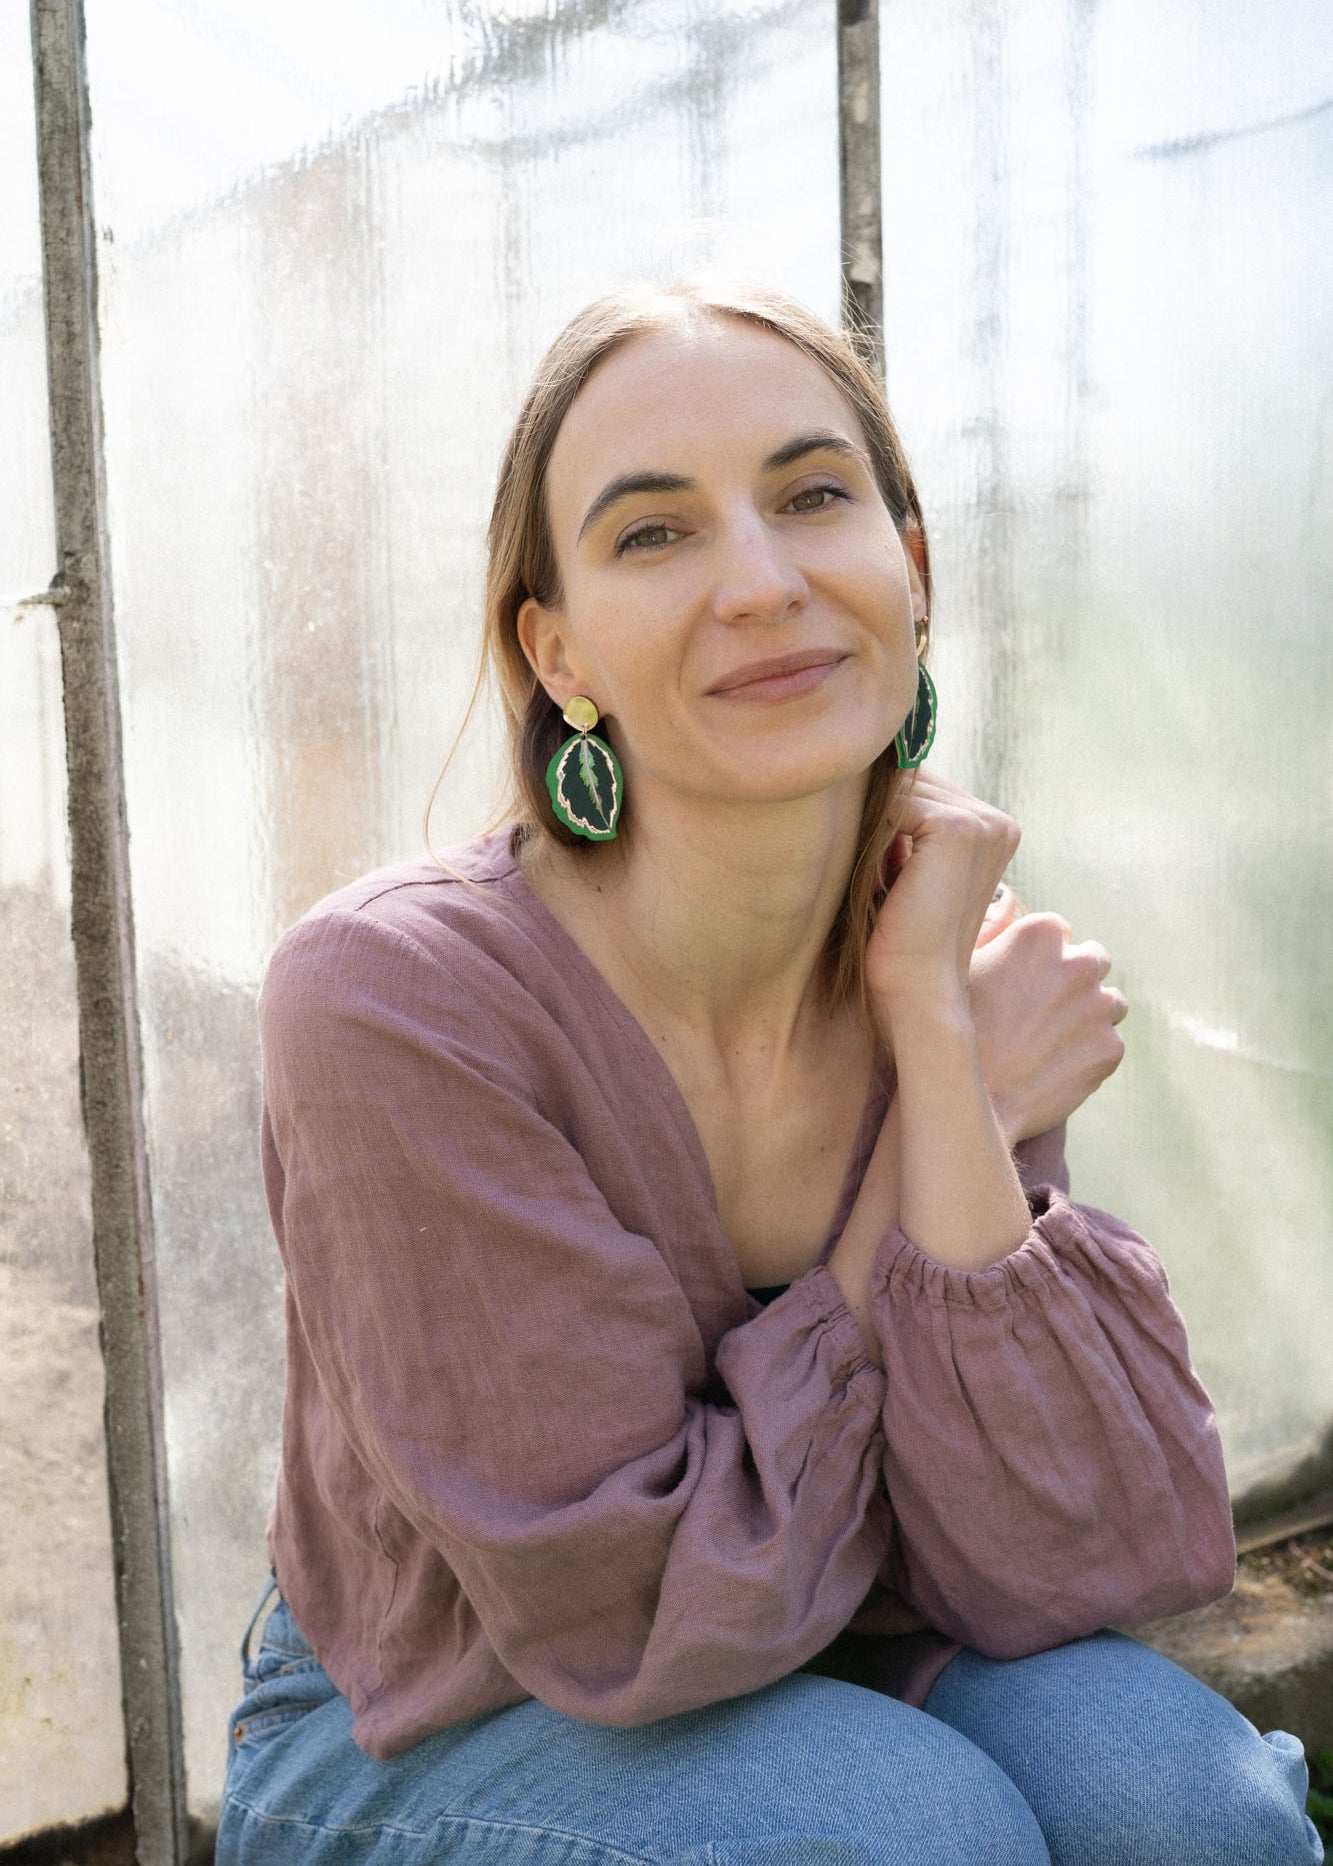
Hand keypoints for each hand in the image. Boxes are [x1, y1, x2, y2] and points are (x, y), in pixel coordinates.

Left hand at [865, 772, 1020, 1026]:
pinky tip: (876, 880)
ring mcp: (983, 823)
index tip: (876, 866)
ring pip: (900, 792)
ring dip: (873, 828)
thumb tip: (865, 777)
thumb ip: (901, 825)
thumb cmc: (902, 941)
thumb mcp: (905, 870)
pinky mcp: (958, 829)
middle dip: (879, 815)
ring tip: (876, 881)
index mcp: (993, 830)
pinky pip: (893, 804)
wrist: (917, 992)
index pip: (923, 789)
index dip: (885, 816)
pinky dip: (871, 836)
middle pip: (914, 782)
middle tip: (873, 875)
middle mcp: (997, 821)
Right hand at [969, 910, 1127, 1144]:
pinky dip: (1089, 1052)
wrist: (968, 1102)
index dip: (1039, 959)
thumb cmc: (953, 1032)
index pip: (1060, 932)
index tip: (1021, 983)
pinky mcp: (1111, 1048)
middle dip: (1073, 980)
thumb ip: (993, 931)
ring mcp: (1099, 1007)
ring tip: (1048, 1042)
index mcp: (1040, 935)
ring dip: (1087, 1015)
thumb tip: (1010, 903)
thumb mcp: (960, 968)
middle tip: (1040, 1012)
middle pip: (1092, 961)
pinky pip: (1109, 1042)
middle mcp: (1078, 964)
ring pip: (1108, 1002)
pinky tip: (1054, 1065)